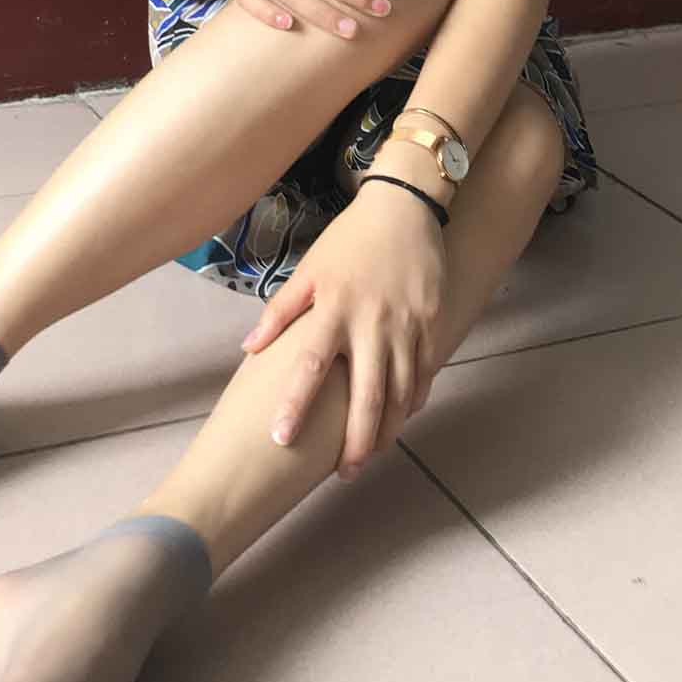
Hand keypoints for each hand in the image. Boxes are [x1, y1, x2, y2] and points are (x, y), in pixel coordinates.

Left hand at [239, 182, 446, 479]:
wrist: (404, 208)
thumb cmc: (349, 241)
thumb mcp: (308, 270)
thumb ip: (280, 311)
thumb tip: (249, 349)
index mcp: (334, 309)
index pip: (309, 365)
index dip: (294, 404)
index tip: (280, 438)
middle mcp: (372, 322)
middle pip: (365, 395)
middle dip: (355, 441)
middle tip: (343, 473)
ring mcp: (407, 325)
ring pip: (400, 392)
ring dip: (386, 430)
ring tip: (368, 456)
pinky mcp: (432, 323)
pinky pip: (423, 373)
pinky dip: (413, 401)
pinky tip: (401, 420)